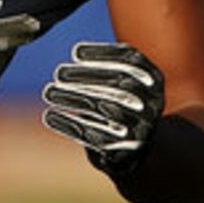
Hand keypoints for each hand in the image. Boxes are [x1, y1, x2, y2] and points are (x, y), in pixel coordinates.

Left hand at [40, 40, 163, 167]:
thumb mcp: (123, 83)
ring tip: (49, 92)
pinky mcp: (125, 150)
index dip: (103, 54)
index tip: (75, 52)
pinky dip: (70, 125)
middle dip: (86, 76)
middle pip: (118, 83)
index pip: (131, 60)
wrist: (137, 150)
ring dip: (74, 98)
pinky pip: (95, 135)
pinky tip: (50, 115)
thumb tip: (74, 59)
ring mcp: (144, 128)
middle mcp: (154, 103)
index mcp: (155, 80)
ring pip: (105, 109)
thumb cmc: (121, 106)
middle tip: (58, 72)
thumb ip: (106, 69)